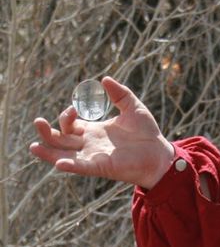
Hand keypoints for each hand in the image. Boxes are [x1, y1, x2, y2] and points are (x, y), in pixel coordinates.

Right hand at [30, 77, 174, 188]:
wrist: (160, 153)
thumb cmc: (147, 133)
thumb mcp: (133, 108)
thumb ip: (120, 94)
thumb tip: (105, 79)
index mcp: (94, 131)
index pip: (71, 125)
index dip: (66, 117)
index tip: (74, 108)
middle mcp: (89, 145)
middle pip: (61, 140)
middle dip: (48, 132)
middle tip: (39, 121)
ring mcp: (93, 157)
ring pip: (63, 155)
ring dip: (48, 152)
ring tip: (33, 146)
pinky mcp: (101, 167)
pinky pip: (81, 168)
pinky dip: (70, 166)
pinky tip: (59, 163)